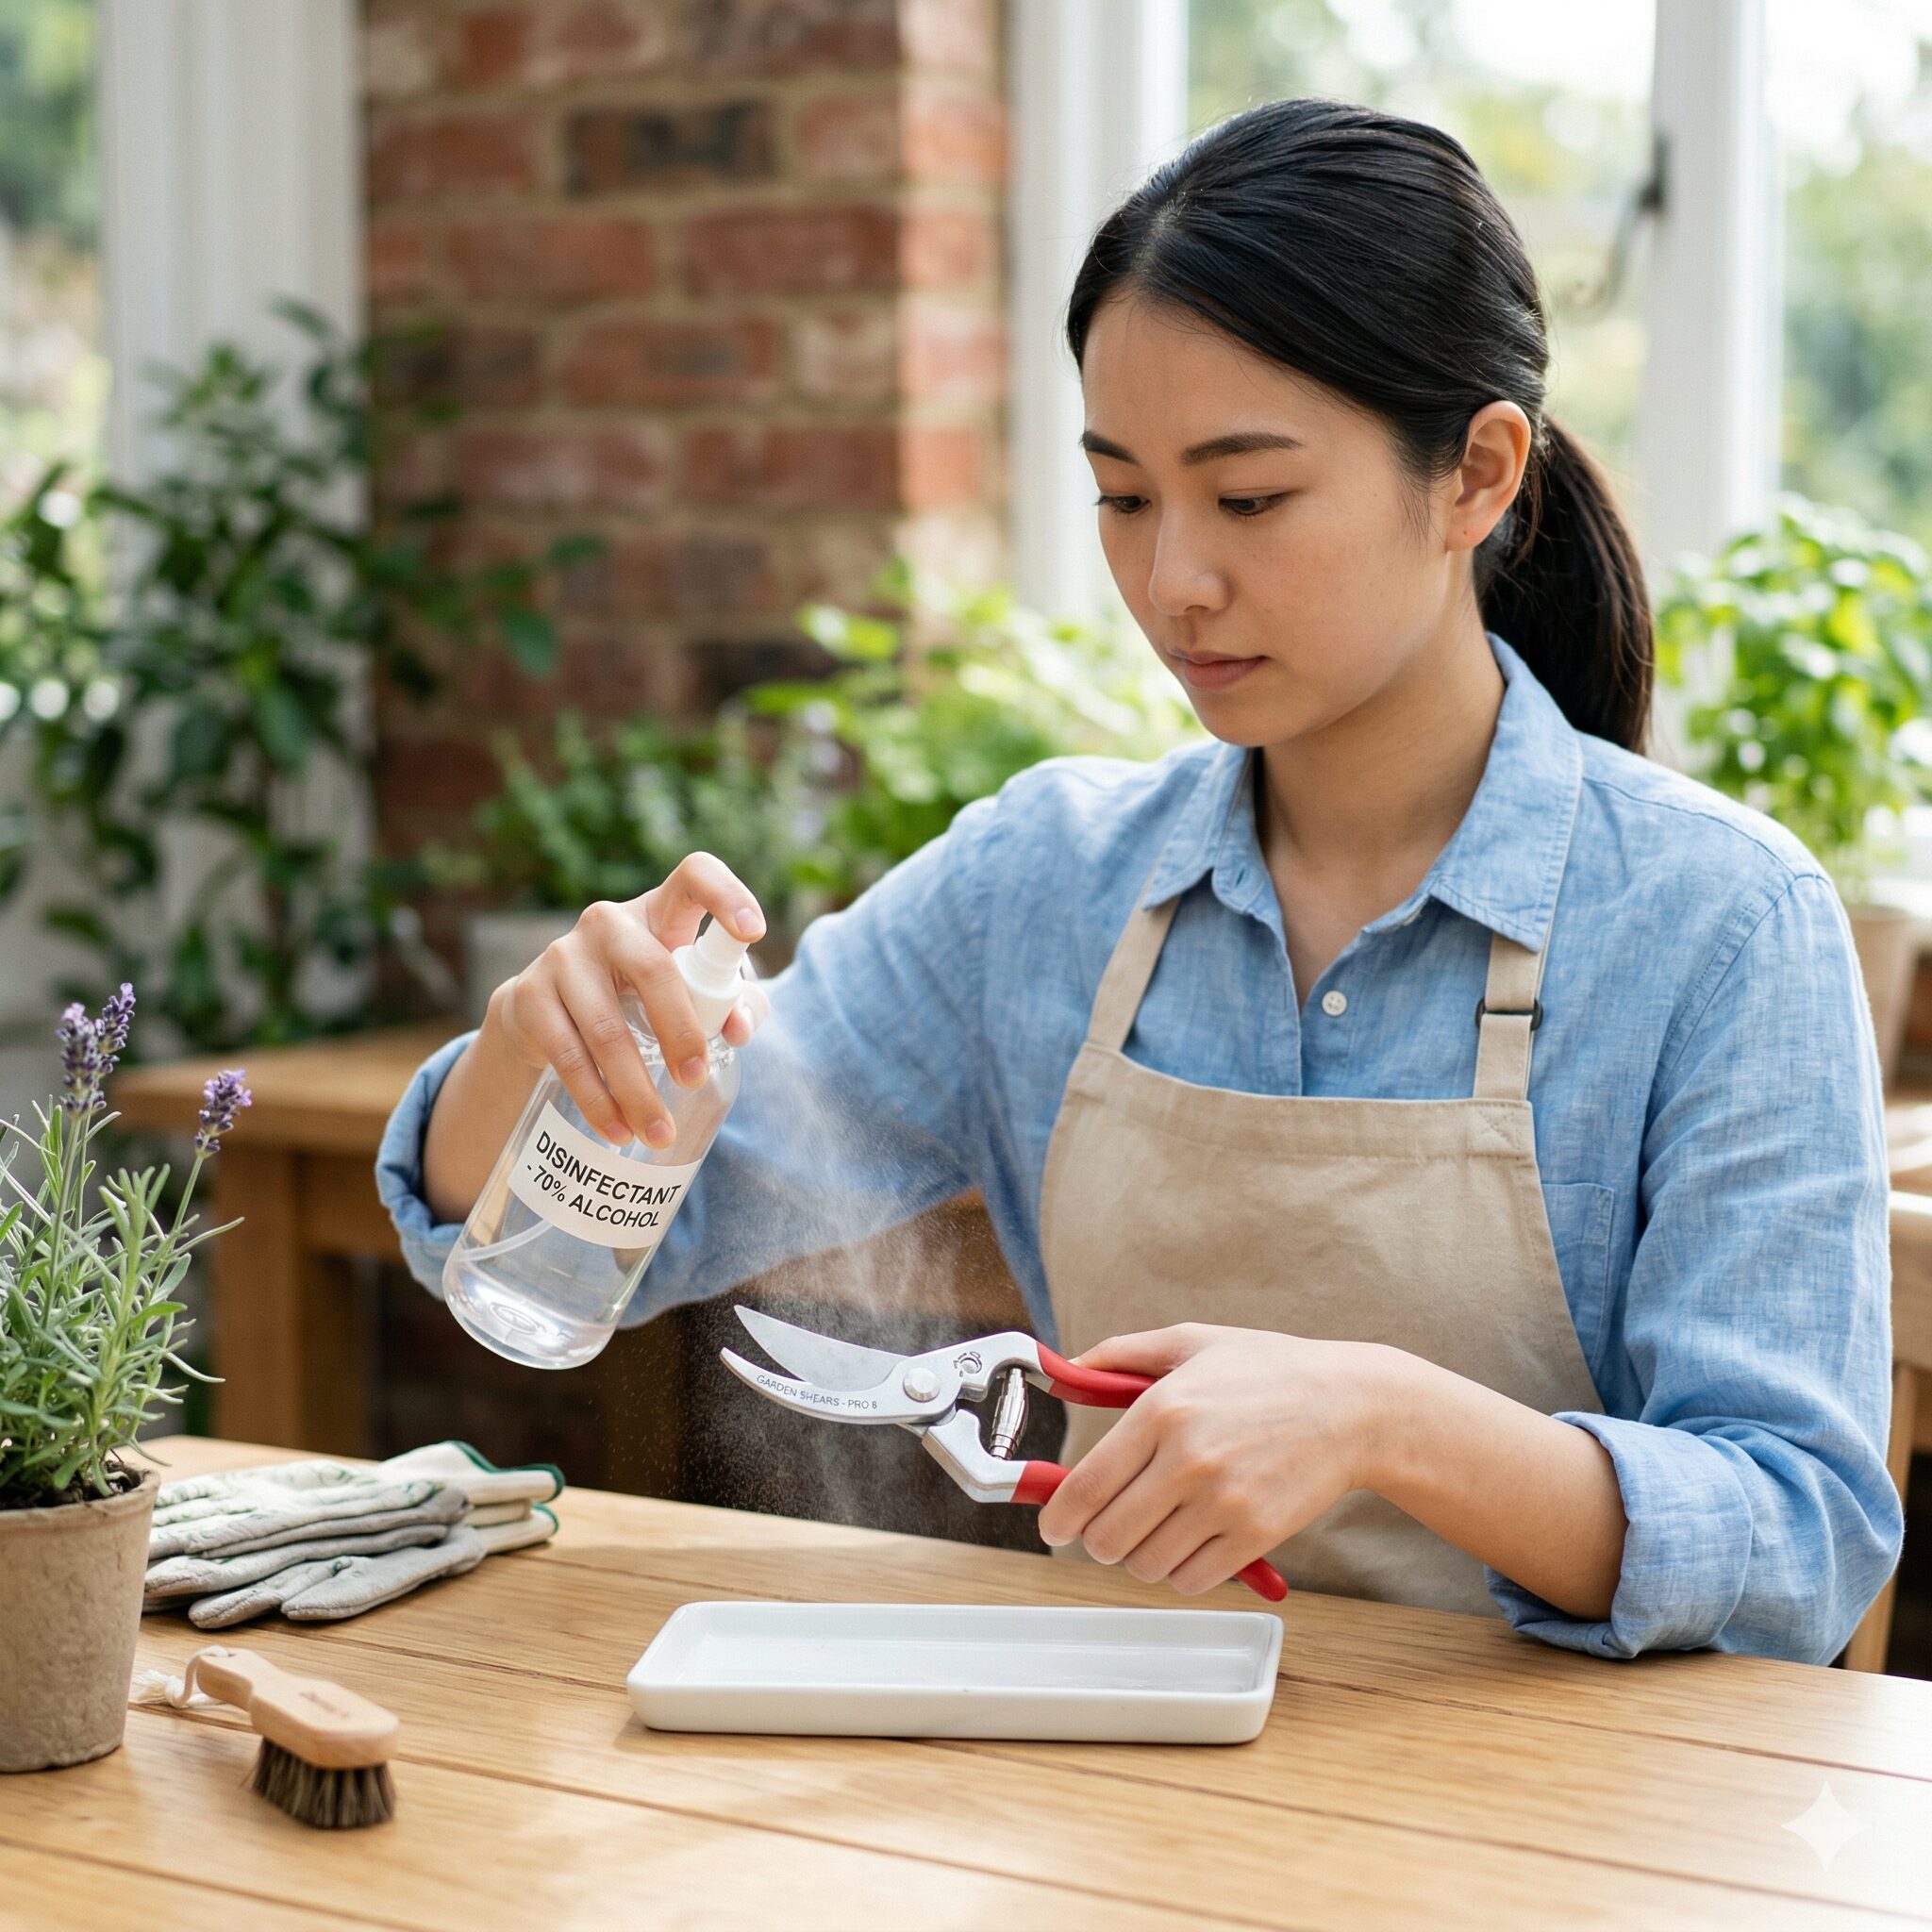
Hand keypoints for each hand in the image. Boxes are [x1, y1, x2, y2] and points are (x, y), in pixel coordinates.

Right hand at [486, 853, 768, 1148]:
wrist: (542, 1013)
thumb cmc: (638, 999)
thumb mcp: (685, 993)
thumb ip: (729, 1004)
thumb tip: (738, 1030)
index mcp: (659, 913)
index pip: (693, 876)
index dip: (726, 895)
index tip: (755, 931)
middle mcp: (609, 924)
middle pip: (652, 969)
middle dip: (680, 1030)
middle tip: (696, 1079)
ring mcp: (563, 957)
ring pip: (606, 1028)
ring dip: (635, 1089)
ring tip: (660, 1134)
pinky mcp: (530, 996)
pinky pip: (567, 1055)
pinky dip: (596, 1100)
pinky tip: (616, 1129)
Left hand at [1035, 1323, 1399, 1594]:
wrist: (1351, 1407)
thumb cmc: (1268, 1371)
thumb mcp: (1191, 1343)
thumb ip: (1119, 1355)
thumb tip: (1066, 1373)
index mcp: (1163, 1410)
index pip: (1086, 1486)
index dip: (1058, 1516)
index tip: (1054, 1526)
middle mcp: (1188, 1460)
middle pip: (1107, 1536)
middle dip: (1098, 1538)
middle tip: (1108, 1527)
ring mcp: (1224, 1503)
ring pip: (1145, 1565)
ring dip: (1140, 1556)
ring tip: (1157, 1529)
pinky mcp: (1256, 1536)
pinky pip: (1190, 1580)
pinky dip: (1181, 1571)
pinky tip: (1192, 1541)